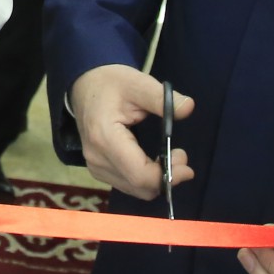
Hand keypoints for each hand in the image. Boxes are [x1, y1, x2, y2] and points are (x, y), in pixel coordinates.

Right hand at [69, 64, 193, 202]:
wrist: (84, 86)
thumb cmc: (111, 83)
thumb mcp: (137, 83)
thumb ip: (162, 98)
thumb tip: (188, 107)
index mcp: (105, 137)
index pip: (140, 175)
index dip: (167, 176)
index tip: (186, 165)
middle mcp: (97, 158)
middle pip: (140, 187)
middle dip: (167, 178)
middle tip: (181, 155)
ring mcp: (95, 167)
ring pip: (136, 190)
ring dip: (158, 180)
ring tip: (170, 156)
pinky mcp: (98, 170)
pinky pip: (128, 185)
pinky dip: (146, 179)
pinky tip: (154, 161)